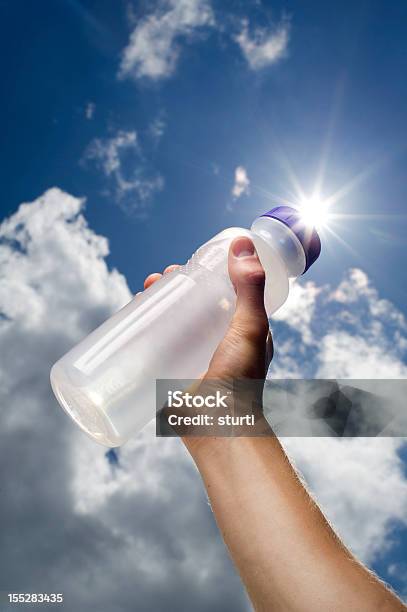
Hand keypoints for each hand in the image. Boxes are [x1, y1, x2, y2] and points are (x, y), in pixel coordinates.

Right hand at [143, 236, 272, 380]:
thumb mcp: (249, 328)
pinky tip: (129, 321)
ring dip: (155, 304)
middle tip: (160, 276)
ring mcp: (192, 358)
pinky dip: (143, 332)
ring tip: (143, 292)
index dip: (204, 275)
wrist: (217, 428)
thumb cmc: (241, 380)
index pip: (222, 293)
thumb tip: (242, 244)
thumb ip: (249, 289)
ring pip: (171, 323)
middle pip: (192, 306)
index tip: (187, 263)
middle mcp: (217, 343)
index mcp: (241, 332)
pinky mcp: (171, 373)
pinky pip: (155, 347)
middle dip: (174, 287)